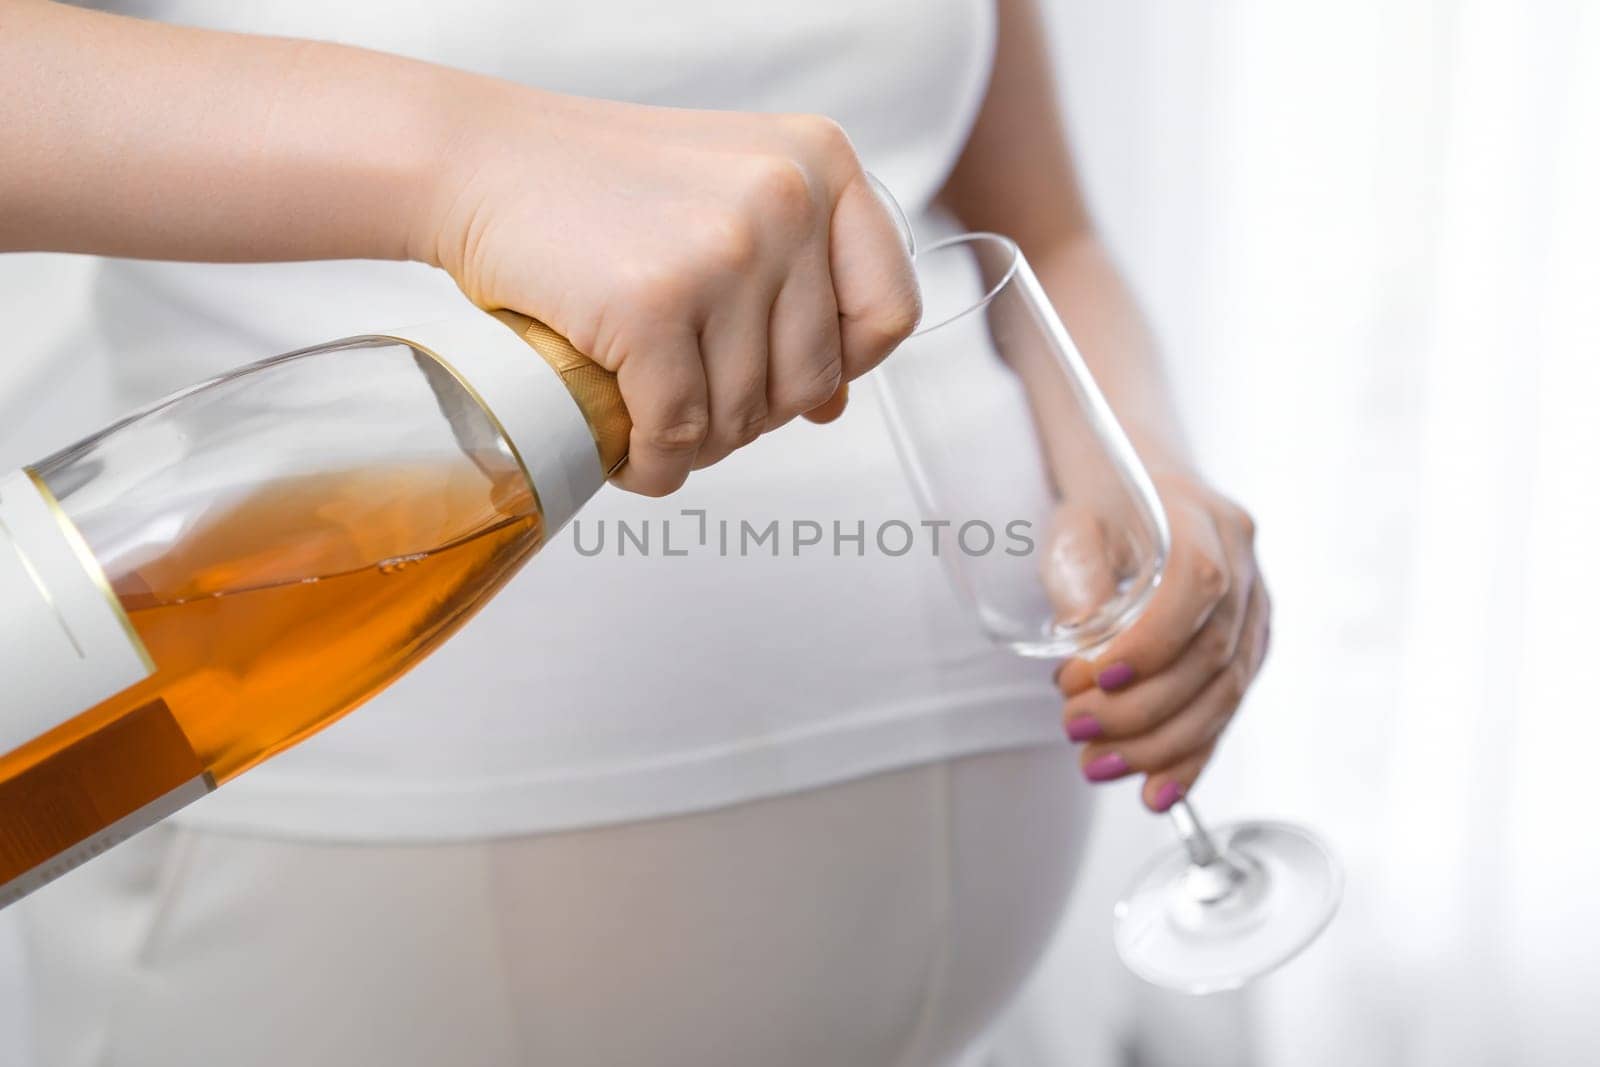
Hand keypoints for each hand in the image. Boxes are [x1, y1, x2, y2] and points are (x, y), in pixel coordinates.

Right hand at [414, 86, 919, 495]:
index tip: (792, 375)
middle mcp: (787, 199)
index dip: (845, 365)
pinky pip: (675, 430)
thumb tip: (835, 402)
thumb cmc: (598, 185)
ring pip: (743, 415)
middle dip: (752, 414)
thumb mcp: (729, 197)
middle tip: (696, 406)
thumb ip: (798, 281)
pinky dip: (654, 465)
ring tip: (654, 423)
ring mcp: (724, 251)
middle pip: (812, 377)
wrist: (481, 160)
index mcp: (822, 163)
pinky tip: (632, 456)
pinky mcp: (652, 305)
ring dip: (697, 444)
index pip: (888, 310)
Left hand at [1053, 472, 1269, 810]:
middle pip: (1209, 655)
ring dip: (1158, 744)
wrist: (1146, 484)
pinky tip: (1155, 794)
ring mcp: (1256, 613)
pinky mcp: (1249, 651)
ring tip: (1095, 765)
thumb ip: (1080, 578)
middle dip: (1139, 707)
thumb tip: (1081, 651)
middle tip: (1074, 728)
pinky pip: (1225, 713)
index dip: (1149, 643)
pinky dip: (1190, 759)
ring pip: (1222, 694)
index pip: (1196, 589)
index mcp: (1205, 521)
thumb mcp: (1077, 524)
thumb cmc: (1105, 503)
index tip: (1089, 678)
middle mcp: (1246, 569)